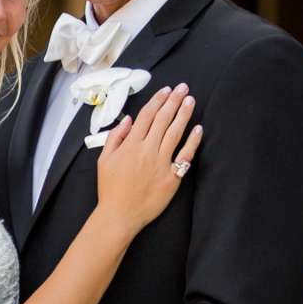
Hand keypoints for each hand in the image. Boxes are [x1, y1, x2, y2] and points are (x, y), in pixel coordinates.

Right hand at [94, 82, 201, 236]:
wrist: (119, 215)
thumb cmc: (110, 189)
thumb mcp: (104, 160)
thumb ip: (115, 137)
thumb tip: (129, 120)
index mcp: (130, 144)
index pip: (147, 116)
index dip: (158, 100)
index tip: (166, 90)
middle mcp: (147, 150)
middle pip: (163, 119)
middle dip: (174, 101)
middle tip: (183, 88)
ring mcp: (160, 163)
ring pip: (175, 132)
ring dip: (184, 114)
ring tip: (190, 100)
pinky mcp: (171, 177)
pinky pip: (185, 156)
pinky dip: (193, 141)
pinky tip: (198, 129)